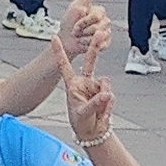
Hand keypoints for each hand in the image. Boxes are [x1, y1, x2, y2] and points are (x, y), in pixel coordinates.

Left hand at [54, 21, 114, 150]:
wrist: (93, 132)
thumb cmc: (81, 122)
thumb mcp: (82, 113)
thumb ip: (95, 103)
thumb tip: (107, 93)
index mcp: (71, 84)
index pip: (64, 65)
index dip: (59, 51)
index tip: (54, 37)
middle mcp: (83, 82)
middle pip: (90, 61)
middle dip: (94, 47)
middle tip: (100, 33)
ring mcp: (95, 87)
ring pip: (105, 83)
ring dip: (103, 96)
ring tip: (97, 109)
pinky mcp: (105, 92)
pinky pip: (110, 92)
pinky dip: (108, 102)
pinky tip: (103, 110)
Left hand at [56, 0, 109, 60]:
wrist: (65, 40)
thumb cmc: (69, 23)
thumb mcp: (76, 6)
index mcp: (99, 12)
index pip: (96, 16)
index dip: (83, 21)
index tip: (76, 21)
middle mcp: (104, 21)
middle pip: (98, 27)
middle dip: (83, 30)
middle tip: (77, 30)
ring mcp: (106, 33)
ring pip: (99, 36)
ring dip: (85, 38)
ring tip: (80, 36)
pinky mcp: (105, 43)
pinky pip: (101, 45)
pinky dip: (88, 45)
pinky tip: (85, 42)